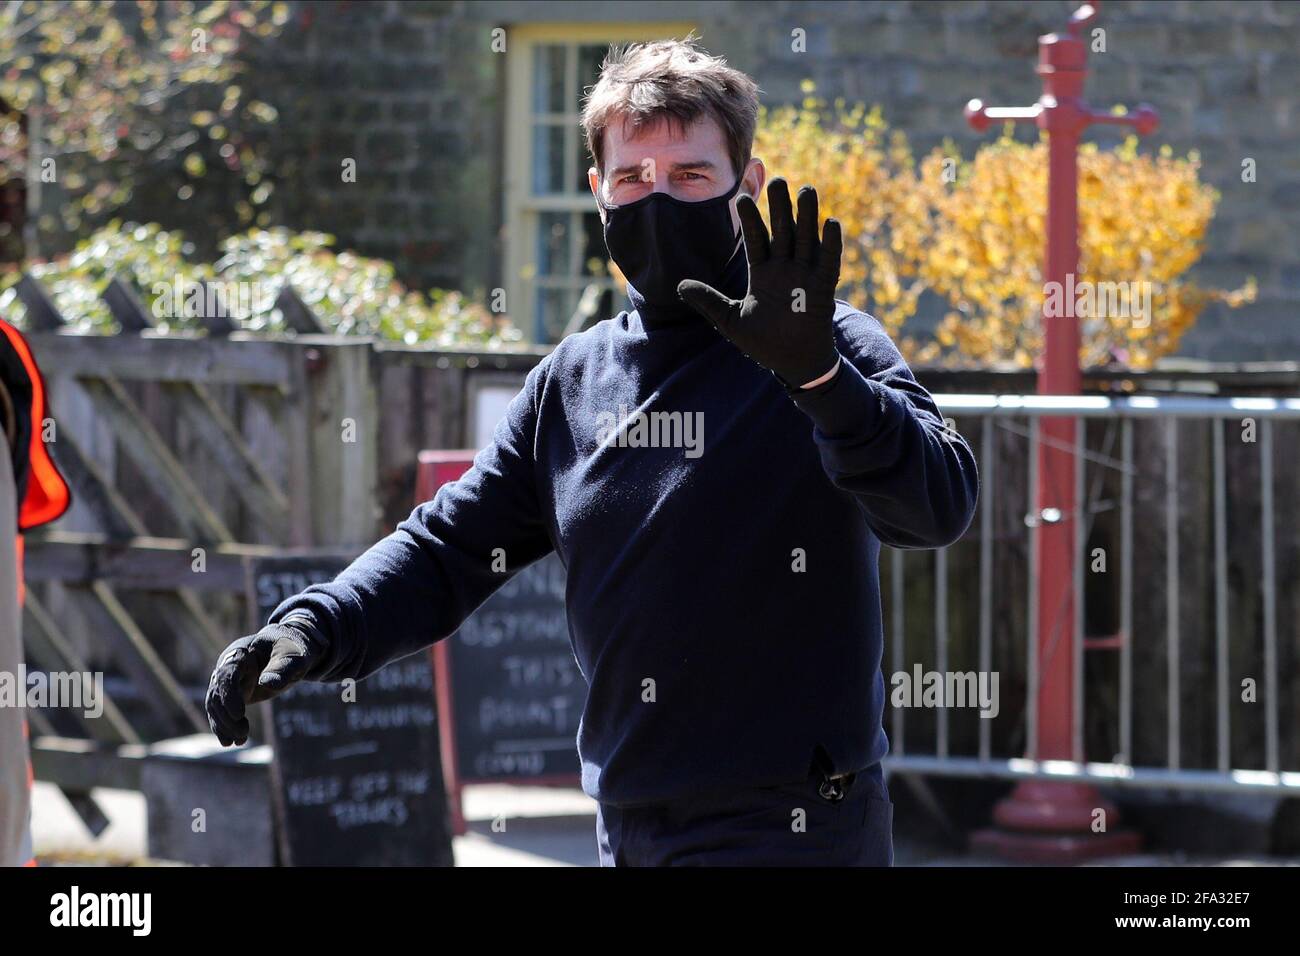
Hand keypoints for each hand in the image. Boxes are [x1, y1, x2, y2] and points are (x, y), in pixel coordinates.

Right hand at [205, 623, 324, 745]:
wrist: (289, 653)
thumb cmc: (292, 651)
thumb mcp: (293, 657)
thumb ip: (282, 667)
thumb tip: (267, 683)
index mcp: (240, 653)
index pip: (227, 674)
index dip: (229, 695)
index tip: (239, 714)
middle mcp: (227, 667)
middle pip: (217, 693)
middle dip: (227, 716)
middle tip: (243, 734)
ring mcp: (227, 682)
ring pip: (216, 706)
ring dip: (225, 726)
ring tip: (239, 741)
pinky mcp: (231, 695)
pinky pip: (222, 713)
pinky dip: (225, 728)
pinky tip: (232, 742)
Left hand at [677, 177, 842, 388]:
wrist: (792, 364)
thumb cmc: (763, 343)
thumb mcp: (729, 321)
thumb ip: (708, 301)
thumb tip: (679, 286)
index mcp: (763, 273)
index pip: (756, 239)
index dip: (750, 219)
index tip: (740, 196)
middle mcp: (785, 269)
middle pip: (782, 231)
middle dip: (780, 207)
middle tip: (777, 179)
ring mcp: (805, 277)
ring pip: (806, 240)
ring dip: (807, 216)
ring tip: (807, 189)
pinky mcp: (823, 290)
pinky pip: (829, 263)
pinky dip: (831, 245)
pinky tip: (831, 223)